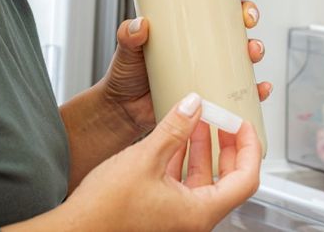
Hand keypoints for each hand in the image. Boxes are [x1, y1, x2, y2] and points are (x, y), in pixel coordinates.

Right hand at [62, 93, 261, 231]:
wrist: (75, 230)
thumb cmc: (105, 210)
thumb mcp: (145, 158)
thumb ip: (174, 128)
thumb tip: (194, 105)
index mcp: (199, 213)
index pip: (246, 179)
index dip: (249, 146)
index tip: (242, 124)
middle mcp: (193, 221)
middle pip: (229, 180)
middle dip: (227, 145)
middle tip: (223, 119)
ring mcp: (178, 219)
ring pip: (204, 181)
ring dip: (203, 149)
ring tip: (197, 120)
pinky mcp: (162, 214)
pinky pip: (183, 185)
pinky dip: (184, 160)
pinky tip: (174, 139)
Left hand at [101, 0, 270, 133]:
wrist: (125, 112)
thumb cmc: (126, 75)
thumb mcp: (126, 49)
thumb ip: (129, 35)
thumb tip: (140, 25)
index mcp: (185, 23)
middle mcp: (202, 41)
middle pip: (236, 20)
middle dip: (249, 14)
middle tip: (247, 18)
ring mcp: (210, 66)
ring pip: (244, 51)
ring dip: (255, 48)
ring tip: (252, 52)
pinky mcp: (214, 91)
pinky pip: (243, 89)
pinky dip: (256, 88)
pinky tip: (261, 88)